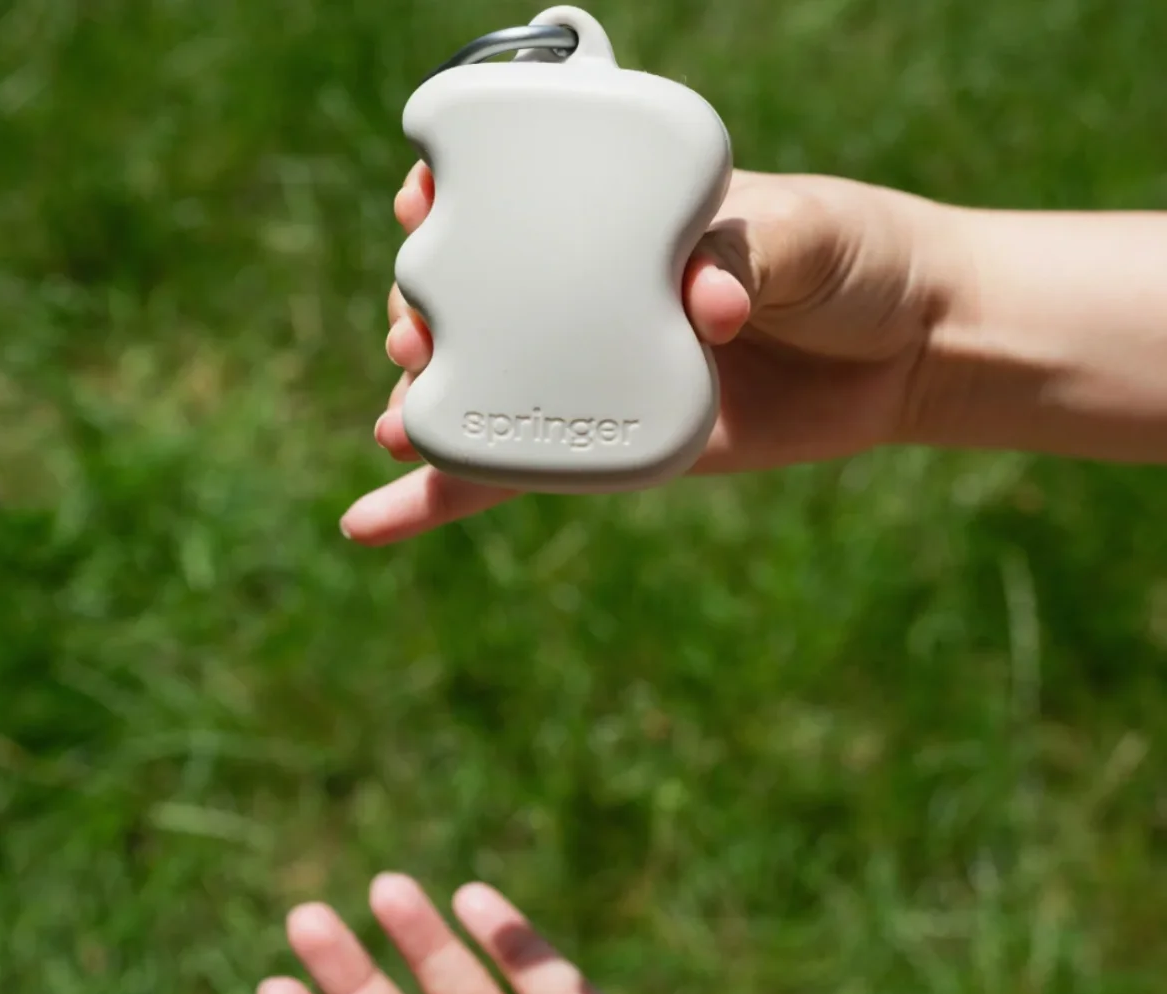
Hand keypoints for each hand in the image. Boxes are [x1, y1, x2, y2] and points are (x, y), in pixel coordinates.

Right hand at [339, 164, 959, 544]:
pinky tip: (368, 520)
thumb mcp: (802, 234)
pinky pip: (512, 476)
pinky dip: (438, 500)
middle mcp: (587, 292)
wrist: (900, 350)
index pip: (508, 199)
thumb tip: (697, 310)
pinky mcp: (605, 442)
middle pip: (474, 300)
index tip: (420, 204)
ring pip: (481, 391)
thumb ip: (744, 255)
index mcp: (617, 216)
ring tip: (402, 419)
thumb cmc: (851, 259)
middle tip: (417, 332)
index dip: (447, 197)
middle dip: (424, 311)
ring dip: (425, 403)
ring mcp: (591, 370)